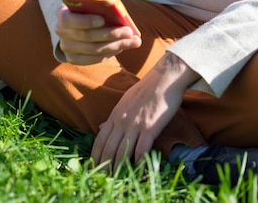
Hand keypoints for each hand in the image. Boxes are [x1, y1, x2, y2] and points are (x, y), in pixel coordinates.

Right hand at [55, 5, 141, 64]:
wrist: (81, 18)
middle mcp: (60, 31)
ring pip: (93, 50)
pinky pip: (94, 59)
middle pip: (86, 37)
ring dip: (116, 45)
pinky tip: (123, 46)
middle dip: (110, 34)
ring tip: (133, 41)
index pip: (70, 20)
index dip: (86, 21)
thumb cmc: (90, 5)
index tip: (103, 19)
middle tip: (129, 31)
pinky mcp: (74, 59)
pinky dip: (110, 53)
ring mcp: (66, 47)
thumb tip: (111, 5)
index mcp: (62, 13)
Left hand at [91, 52, 199, 169]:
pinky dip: (140, 162)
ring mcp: (135, 124)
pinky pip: (142, 149)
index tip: (93, 168)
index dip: (95, 156)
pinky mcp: (150, 127)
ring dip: (120, 168)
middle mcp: (122, 120)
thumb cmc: (147, 89)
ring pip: (123, 152)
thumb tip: (100, 127)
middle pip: (109, 149)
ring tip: (119, 179)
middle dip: (105, 167)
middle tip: (105, 179)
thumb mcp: (125, 101)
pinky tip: (140, 169)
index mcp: (116, 114)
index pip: (100, 140)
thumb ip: (114, 116)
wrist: (164, 78)